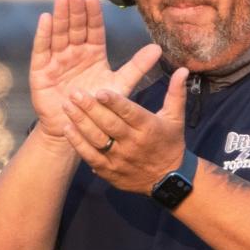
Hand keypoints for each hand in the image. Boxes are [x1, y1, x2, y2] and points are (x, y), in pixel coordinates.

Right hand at [30, 0, 161, 143]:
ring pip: (60, 34)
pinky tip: (45, 19)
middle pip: (76, 27)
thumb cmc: (100, 107)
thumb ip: (137, 66)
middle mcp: (75, 53)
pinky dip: (43, 34)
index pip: (94, 30)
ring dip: (60, 16)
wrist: (77, 129)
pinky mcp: (42, 71)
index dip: (93, 14)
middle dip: (76, 10)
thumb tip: (158, 49)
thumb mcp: (121, 84)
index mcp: (94, 53)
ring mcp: (58, 60)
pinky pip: (43, 50)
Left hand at [60, 67, 189, 194]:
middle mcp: (133, 143)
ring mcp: (119, 159)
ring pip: (97, 139)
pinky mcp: (109, 171)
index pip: (130, 113)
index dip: (115, 102)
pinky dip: (78, 143)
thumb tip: (183, 69)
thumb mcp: (176, 118)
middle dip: (90, 108)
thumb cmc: (170, 143)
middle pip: (109, 124)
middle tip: (75, 93)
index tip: (100, 90)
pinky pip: (91, 156)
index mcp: (149, 128)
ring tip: (67, 106)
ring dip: (80, 123)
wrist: (167, 180)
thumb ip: (176, 92)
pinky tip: (67, 129)